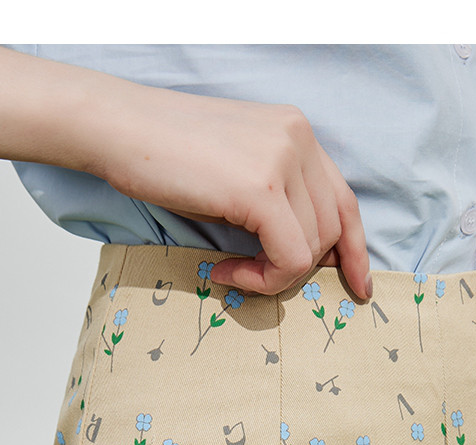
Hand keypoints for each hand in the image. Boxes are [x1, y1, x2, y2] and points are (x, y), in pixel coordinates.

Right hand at [97, 89, 370, 297]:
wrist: (117, 128)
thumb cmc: (163, 154)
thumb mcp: (236, 168)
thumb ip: (276, 197)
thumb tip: (304, 252)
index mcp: (297, 131)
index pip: (344, 200)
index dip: (355, 249)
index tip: (358, 284)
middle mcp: (299, 139)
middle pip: (330, 230)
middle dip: (298, 267)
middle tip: (254, 276)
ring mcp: (283, 160)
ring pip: (311, 248)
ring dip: (274, 275)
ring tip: (233, 270)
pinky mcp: (262, 189)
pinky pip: (288, 258)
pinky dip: (263, 279)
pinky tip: (227, 272)